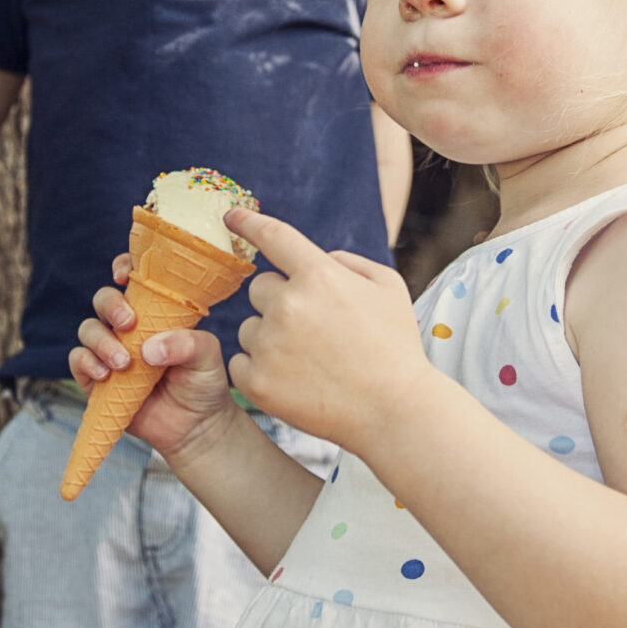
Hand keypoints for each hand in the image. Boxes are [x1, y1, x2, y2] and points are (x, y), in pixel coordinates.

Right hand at [70, 252, 243, 461]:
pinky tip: (106, 375)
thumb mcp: (207, 356)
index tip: (124, 274)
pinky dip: (87, 363)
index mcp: (155, 311)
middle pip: (103, 300)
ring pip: (88, 329)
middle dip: (111, 305)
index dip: (123, 267)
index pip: (133, 278)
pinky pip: (78, 361)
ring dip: (102, 342)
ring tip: (124, 363)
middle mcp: (129, 327)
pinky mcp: (97, 379)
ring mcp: (111, 351)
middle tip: (129, 323)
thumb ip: (186, 343)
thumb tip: (148, 348)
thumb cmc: (204, 383)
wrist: (196, 428)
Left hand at [224, 209, 433, 453]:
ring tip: (310, 362)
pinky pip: (241, 362)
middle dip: (279, 302)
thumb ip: (349, 262)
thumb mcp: (388, 288)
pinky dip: (260, 370)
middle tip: (312, 330)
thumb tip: (318, 258)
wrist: (394, 411)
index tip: (231, 216)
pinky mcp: (257, 381)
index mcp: (320, 275)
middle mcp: (288, 305)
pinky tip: (294, 381)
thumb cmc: (396, 348)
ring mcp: (270, 344)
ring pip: (249, 327)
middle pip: (259, 288)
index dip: (248, 222)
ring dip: (269, 338)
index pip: (274, 236)